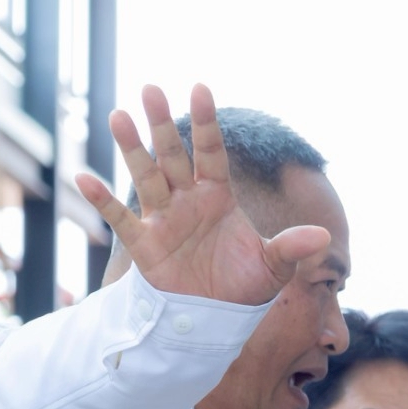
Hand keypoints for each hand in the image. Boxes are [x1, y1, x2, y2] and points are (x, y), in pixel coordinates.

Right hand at [75, 83, 328, 306]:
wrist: (216, 320)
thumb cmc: (244, 287)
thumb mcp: (273, 266)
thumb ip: (292, 247)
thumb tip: (324, 236)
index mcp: (218, 197)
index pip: (212, 152)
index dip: (207, 123)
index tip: (200, 88)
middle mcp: (188, 200)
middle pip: (173, 155)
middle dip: (162, 123)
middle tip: (150, 88)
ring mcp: (163, 219)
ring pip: (146, 176)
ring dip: (132, 149)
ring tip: (118, 116)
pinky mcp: (145, 245)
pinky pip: (121, 220)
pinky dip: (102, 201)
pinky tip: (83, 177)